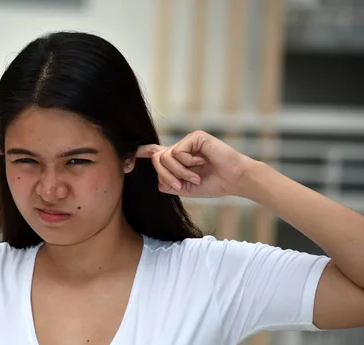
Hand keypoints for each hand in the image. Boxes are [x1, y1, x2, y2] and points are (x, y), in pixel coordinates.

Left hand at [135, 130, 254, 197]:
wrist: (234, 180)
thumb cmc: (214, 184)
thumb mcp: (186, 188)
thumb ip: (169, 183)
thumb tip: (157, 178)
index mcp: (178, 159)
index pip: (156, 153)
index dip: (141, 152)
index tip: (129, 157)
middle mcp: (181, 148)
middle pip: (157, 159)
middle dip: (165, 175)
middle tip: (179, 186)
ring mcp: (188, 141)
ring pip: (165, 157)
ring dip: (178, 173)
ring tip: (195, 178)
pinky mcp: (195, 137)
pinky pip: (178, 152)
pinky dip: (187, 164)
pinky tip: (202, 164)